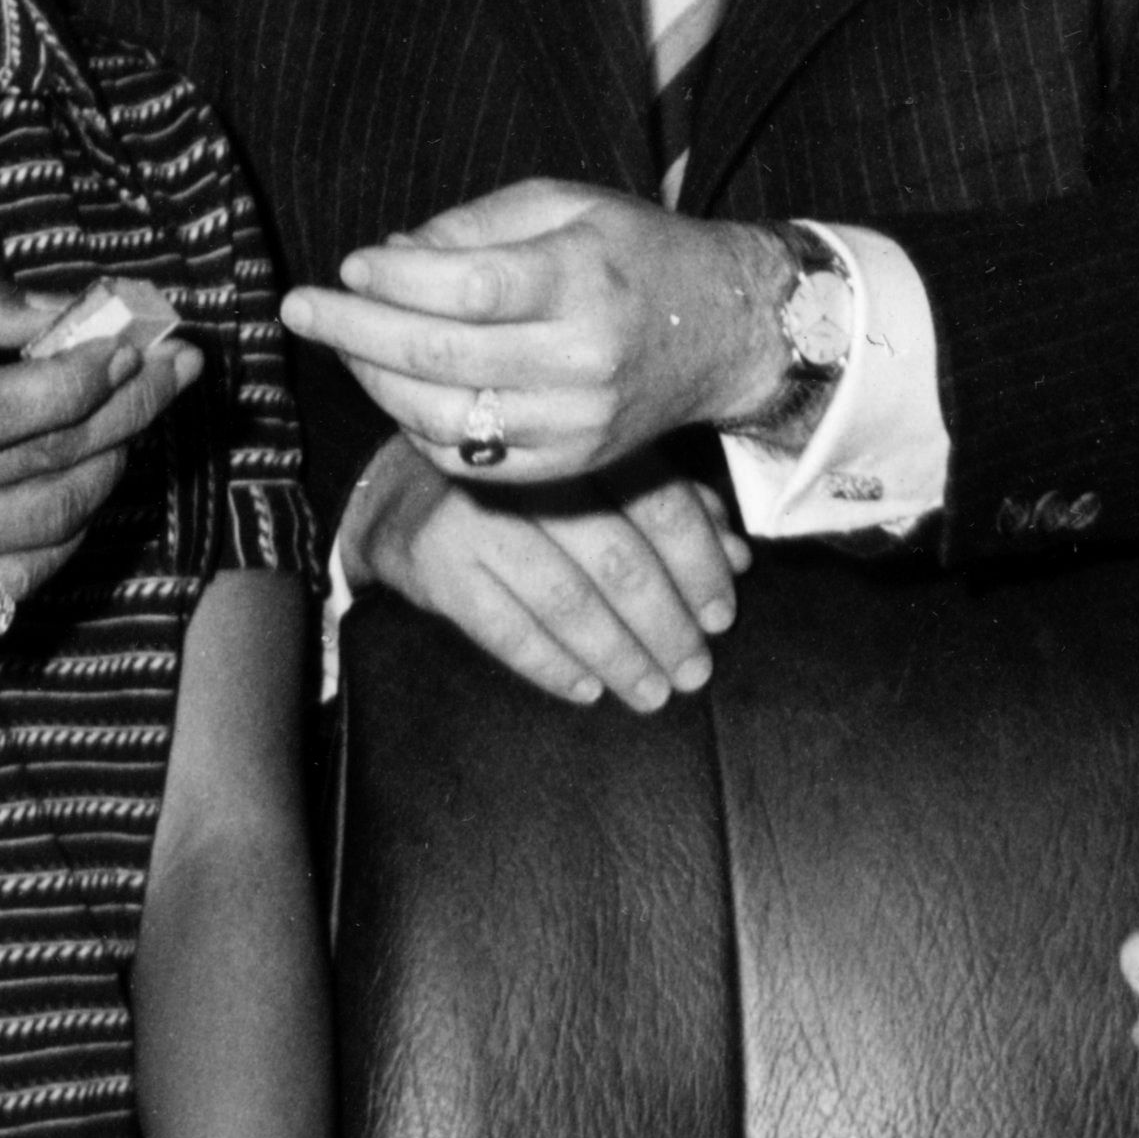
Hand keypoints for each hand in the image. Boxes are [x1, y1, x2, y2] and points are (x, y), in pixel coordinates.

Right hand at [0, 271, 194, 616]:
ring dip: (112, 468)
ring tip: (140, 418)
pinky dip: (73, 530)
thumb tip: (64, 311)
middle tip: (177, 368)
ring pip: (45, 525)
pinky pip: (19, 576)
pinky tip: (89, 482)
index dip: (74, 382)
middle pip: (36, 466)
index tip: (131, 344)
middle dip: (127, 412)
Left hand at [285, 183, 787, 481]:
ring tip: (340, 344)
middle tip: (299, 307)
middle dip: (354, 331)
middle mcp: (582, 359)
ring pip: (443, 416)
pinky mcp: (569, 465)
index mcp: (583, 280)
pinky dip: (415, 426)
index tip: (351, 264)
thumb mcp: (566, 205)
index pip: (468, 287)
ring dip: (373, 382)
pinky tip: (392, 389)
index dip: (395, 279)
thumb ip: (475, 226)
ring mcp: (575, 422)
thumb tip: (388, 256)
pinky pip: (469, 458)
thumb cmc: (635, 253)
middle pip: (441, 357)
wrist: (725, 331)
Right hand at [354, 450, 743, 708]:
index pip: (658, 505)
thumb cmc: (524, 489)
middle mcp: (529, 475)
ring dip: (620, 656)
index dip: (699, 566)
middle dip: (666, 624)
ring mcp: (477, 518)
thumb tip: (739, 556)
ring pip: (566, 600)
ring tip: (653, 693)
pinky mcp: (435, 563)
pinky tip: (589, 690)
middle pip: (617, 559)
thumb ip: (667, 506)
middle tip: (696, 669)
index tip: (724, 615)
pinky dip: (552, 665)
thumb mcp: (596, 480)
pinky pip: (505, 629)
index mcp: (581, 444)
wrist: (400, 494)